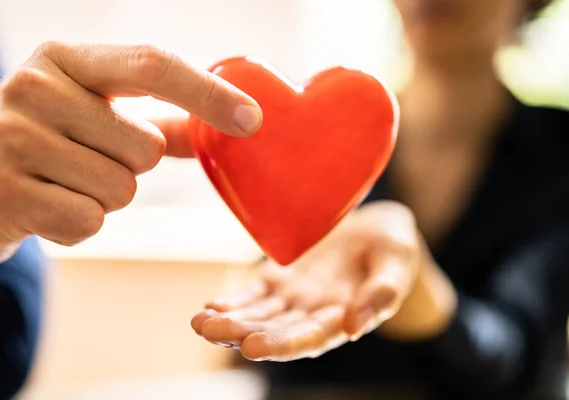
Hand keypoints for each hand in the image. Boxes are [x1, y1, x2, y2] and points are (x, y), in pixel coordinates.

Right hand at [0, 42, 262, 270]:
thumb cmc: (39, 148)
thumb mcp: (87, 118)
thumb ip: (157, 122)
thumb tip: (224, 128)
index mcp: (65, 60)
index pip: (152, 65)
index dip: (207, 93)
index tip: (252, 120)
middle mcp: (33, 87)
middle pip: (146, 146)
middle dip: (129, 169)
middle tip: (81, 163)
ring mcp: (10, 137)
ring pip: (120, 188)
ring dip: (102, 199)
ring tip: (58, 184)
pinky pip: (87, 221)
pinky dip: (75, 225)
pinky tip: (41, 209)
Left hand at [191, 201, 455, 360]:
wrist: (376, 230)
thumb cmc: (393, 248)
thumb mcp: (397, 264)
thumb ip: (382, 293)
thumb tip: (354, 327)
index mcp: (342, 318)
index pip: (309, 338)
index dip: (282, 344)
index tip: (253, 346)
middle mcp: (312, 314)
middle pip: (274, 330)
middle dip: (242, 333)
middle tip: (211, 331)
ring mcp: (293, 297)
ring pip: (258, 315)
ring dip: (229, 320)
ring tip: (200, 323)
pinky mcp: (280, 278)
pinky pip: (253, 292)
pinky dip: (234, 300)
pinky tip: (211, 306)